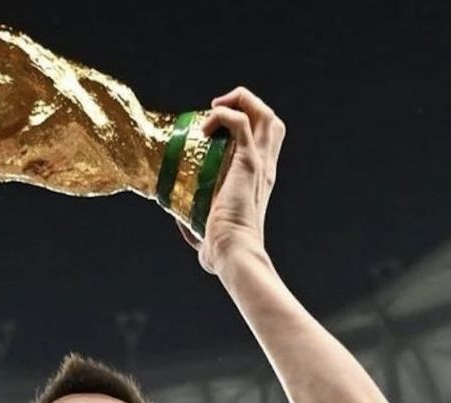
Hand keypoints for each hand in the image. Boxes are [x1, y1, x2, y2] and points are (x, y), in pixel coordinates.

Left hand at [177, 87, 284, 274]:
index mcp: (260, 180)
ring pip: (263, 113)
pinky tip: (204, 127)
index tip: (216, 129)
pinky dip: (223, 114)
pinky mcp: (248, 162)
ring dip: (239, 101)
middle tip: (216, 112)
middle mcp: (265, 168)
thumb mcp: (210, 232)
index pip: (266, 140)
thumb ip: (198, 226)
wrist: (234, 253)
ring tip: (214, 109)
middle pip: (271, 120)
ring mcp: (259, 163)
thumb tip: (180, 223)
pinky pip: (240, 121)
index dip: (246, 124)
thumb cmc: (223, 251)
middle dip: (246, 104)